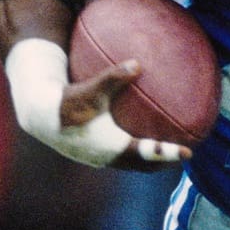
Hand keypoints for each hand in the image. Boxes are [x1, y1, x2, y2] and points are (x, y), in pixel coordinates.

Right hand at [58, 59, 191, 169]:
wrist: (40, 117)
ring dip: (150, 161)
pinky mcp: (93, 154)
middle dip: (164, 162)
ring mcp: (100, 159)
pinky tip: (135, 136)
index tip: (189, 153)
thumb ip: (115, 77)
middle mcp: (108, 158)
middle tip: (185, 154)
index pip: (148, 153)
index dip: (170, 154)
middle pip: (144, 166)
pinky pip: (120, 157)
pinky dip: (134, 152)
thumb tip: (138, 63)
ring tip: (167, 153)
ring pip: (132, 164)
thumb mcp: (91, 88)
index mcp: (112, 147)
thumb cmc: (66, 102)